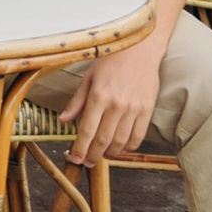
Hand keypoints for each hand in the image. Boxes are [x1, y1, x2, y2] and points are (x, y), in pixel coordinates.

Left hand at [62, 40, 161, 159]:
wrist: (140, 48)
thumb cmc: (111, 61)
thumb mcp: (88, 77)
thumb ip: (76, 101)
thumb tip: (64, 120)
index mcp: (98, 95)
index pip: (87, 130)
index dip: (80, 148)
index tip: (75, 158)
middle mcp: (116, 104)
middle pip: (103, 140)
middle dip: (92, 156)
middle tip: (87, 162)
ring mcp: (134, 108)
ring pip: (120, 142)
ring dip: (110, 154)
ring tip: (102, 156)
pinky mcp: (147, 110)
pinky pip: (138, 136)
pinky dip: (129, 148)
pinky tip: (120, 148)